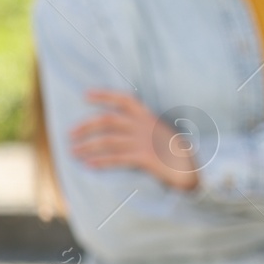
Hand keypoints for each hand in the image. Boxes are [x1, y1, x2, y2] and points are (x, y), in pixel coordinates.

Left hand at [70, 90, 201, 190]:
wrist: (194, 168)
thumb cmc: (175, 152)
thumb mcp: (162, 132)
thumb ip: (144, 128)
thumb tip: (121, 129)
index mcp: (149, 117)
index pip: (124, 99)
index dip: (104, 95)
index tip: (85, 95)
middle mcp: (145, 126)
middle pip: (108, 120)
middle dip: (86, 126)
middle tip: (70, 134)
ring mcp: (145, 141)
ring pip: (107, 141)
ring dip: (87, 146)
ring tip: (73, 153)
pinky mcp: (145, 158)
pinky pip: (117, 158)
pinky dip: (100, 161)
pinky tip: (89, 165)